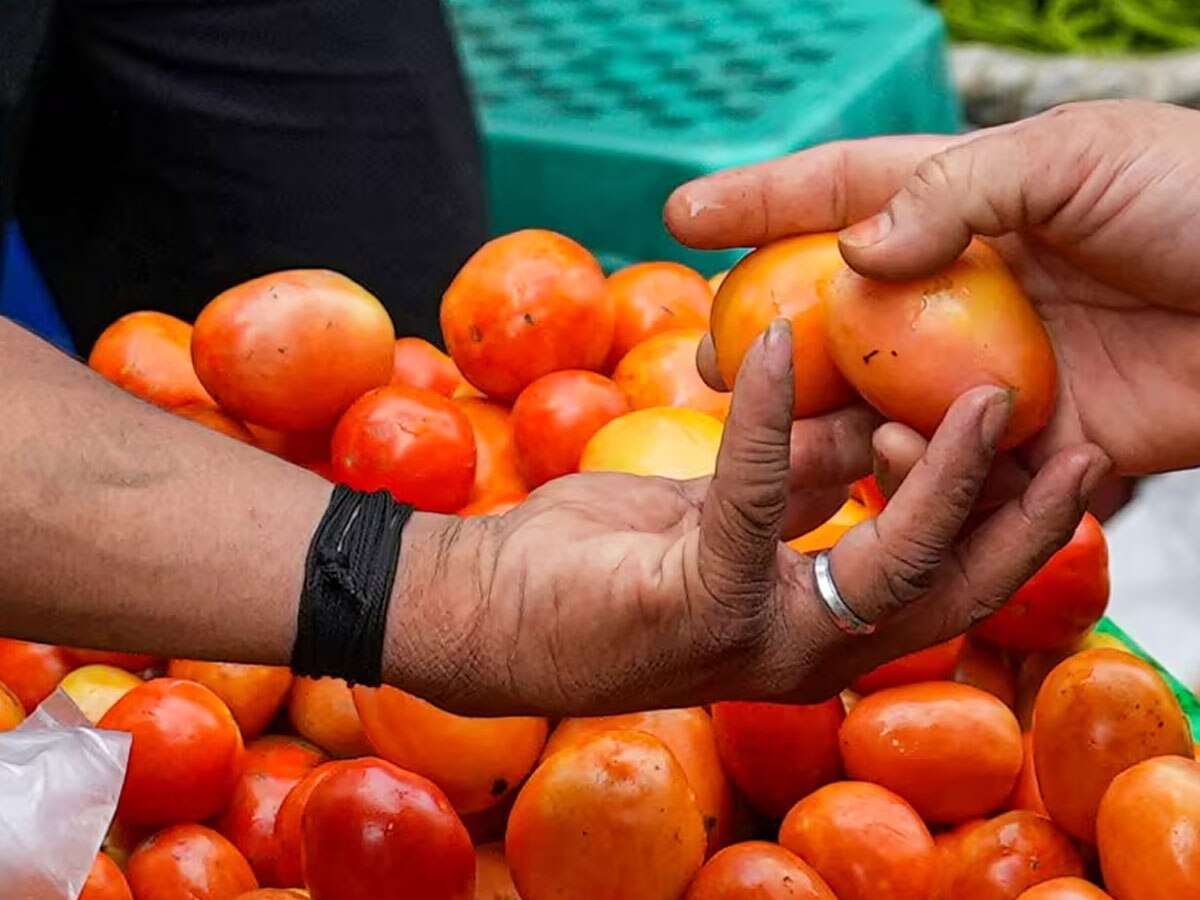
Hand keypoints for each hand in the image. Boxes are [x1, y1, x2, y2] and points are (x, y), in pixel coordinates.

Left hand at [393, 324, 1106, 717]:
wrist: (481, 610)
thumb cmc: (593, 563)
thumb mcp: (714, 511)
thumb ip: (795, 481)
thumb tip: (862, 424)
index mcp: (810, 627)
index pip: (936, 584)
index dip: (1002, 529)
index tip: (1045, 453)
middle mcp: (799, 651)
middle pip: (946, 595)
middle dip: (1021, 525)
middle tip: (1078, 443)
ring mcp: (753, 639)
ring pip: (886, 564)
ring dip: (942, 480)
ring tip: (986, 396)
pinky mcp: (694, 603)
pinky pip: (754, 497)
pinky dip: (768, 416)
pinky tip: (774, 344)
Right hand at [667, 99, 1199, 477]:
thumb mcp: (1074, 158)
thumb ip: (957, 193)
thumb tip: (852, 253)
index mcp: (971, 203)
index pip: (842, 192)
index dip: (758, 201)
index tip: (680, 213)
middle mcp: (967, 289)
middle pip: (842, 314)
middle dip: (774, 339)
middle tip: (717, 366)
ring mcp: (994, 365)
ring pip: (883, 398)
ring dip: (834, 421)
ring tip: (803, 438)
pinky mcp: (1035, 434)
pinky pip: (951, 458)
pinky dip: (917, 466)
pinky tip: (901, 462)